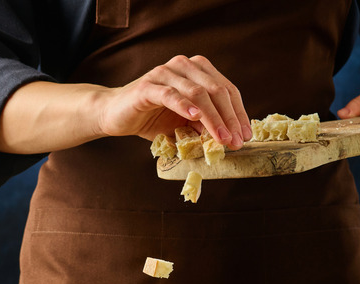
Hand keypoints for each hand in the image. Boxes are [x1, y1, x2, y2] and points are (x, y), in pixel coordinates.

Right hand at [97, 55, 251, 149]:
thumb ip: (204, 125)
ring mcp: (164, 73)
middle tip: (235, 141)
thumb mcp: (185, 124)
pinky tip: (196, 118)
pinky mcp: (147, 86)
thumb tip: (230, 137)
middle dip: (229, 118)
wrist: (115, 115)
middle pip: (216, 90)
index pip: (226, 89)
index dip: (238, 113)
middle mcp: (183, 66)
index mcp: (197, 70)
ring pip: (197, 93)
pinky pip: (170, 95)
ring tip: (221, 138)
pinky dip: (185, 106)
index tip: (245, 135)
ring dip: (213, 118)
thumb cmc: (151, 118)